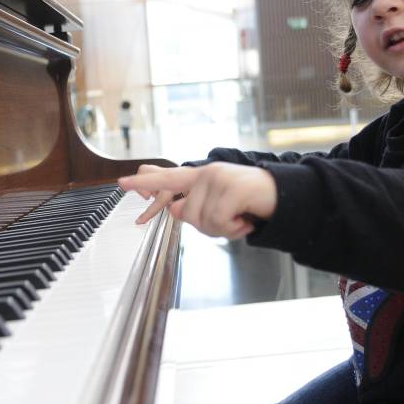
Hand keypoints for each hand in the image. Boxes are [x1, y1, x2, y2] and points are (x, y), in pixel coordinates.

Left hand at [119, 162, 276, 239]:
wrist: (282, 196)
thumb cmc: (247, 203)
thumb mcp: (217, 207)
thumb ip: (194, 208)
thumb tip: (176, 210)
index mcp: (199, 178)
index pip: (166, 178)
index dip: (143, 183)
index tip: (120, 183)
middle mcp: (206, 174)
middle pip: (186, 215)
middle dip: (207, 227)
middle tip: (229, 221)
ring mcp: (219, 178)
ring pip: (202, 221)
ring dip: (223, 229)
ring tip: (239, 219)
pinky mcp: (234, 188)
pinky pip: (219, 221)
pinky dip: (233, 229)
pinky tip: (245, 220)